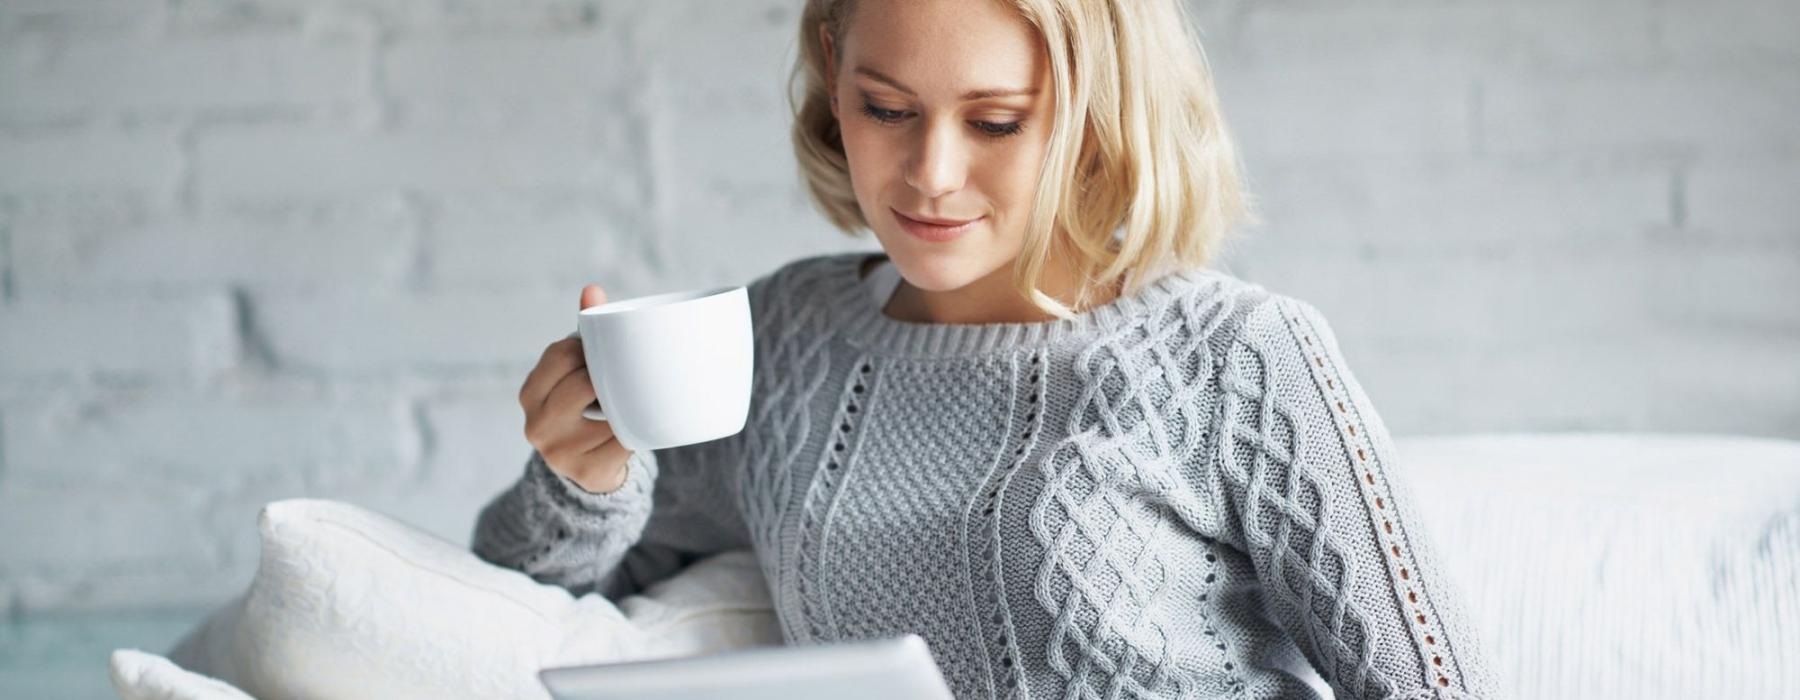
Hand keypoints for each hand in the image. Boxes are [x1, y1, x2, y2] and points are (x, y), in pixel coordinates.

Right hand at [518, 284, 630, 493]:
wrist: (589, 471)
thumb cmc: (584, 407)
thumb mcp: (575, 374)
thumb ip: (584, 335)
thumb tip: (592, 289)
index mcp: (529, 393)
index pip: (561, 354)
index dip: (588, 349)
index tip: (602, 353)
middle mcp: (536, 424)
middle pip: (583, 382)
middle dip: (607, 376)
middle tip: (623, 377)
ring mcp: (559, 453)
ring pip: (608, 412)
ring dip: (625, 404)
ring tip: (629, 402)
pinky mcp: (587, 473)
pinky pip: (624, 441)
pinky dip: (635, 431)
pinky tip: (635, 428)